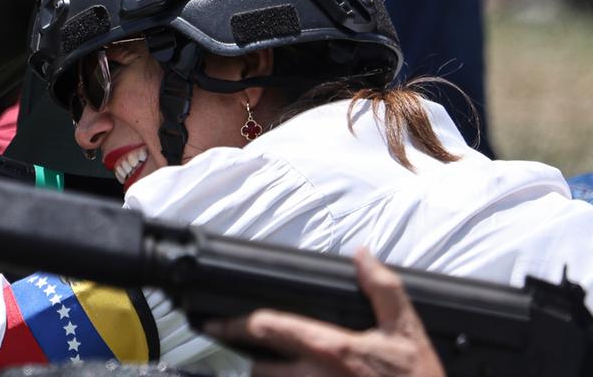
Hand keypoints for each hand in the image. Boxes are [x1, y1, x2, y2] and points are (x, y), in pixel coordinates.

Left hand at [205, 250, 444, 376]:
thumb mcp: (407, 330)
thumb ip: (382, 289)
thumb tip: (362, 255)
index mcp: (331, 351)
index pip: (268, 330)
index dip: (235, 324)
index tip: (214, 322)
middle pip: (260, 368)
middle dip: (255, 359)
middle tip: (255, 351)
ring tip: (280, 369)